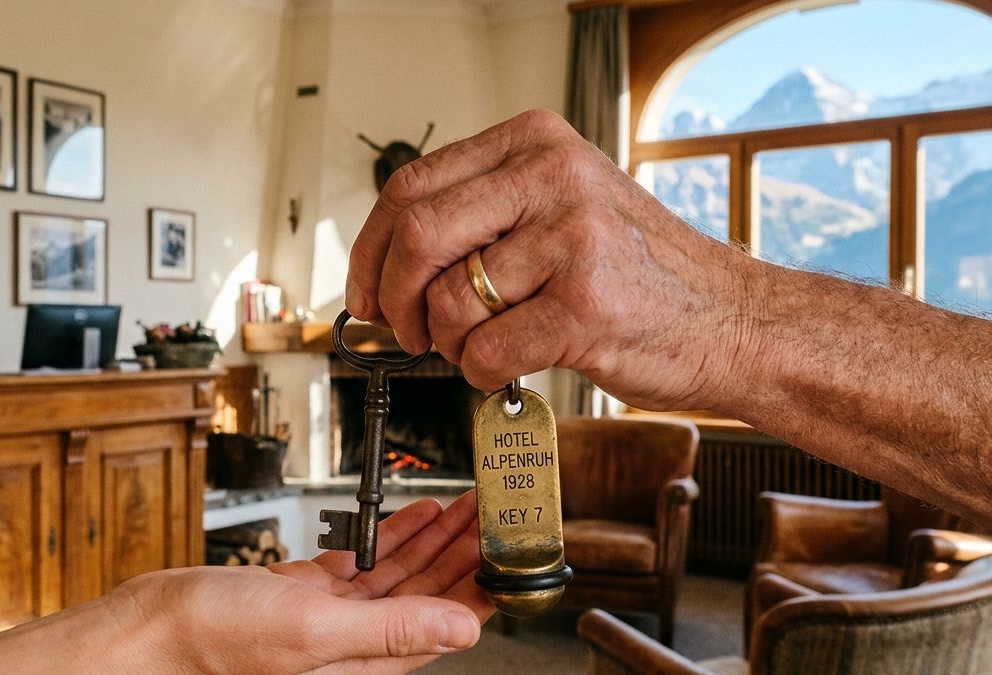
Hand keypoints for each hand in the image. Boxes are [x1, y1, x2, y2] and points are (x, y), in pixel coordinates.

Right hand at [117, 490, 490, 673]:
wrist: (155, 625)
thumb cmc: (217, 641)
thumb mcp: (315, 631)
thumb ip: (392, 630)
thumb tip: (465, 629)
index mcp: (366, 663)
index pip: (445, 625)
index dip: (482, 588)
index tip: (509, 552)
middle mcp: (355, 643)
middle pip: (430, 594)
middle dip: (466, 552)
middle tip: (494, 515)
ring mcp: (331, 616)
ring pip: (401, 574)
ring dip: (436, 538)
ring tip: (467, 506)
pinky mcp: (307, 593)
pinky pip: (364, 562)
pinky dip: (392, 535)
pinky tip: (414, 516)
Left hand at [345, 109, 756, 411]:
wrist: (732, 320)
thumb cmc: (637, 272)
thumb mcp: (562, 206)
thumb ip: (483, 214)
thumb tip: (386, 263)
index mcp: (535, 143)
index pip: (410, 187)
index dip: (369, 249)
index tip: (363, 292)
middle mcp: (552, 178)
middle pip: (416, 237)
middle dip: (395, 299)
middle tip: (407, 331)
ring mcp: (572, 239)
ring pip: (450, 303)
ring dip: (450, 344)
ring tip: (484, 346)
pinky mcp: (585, 306)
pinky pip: (486, 352)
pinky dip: (484, 374)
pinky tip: (515, 365)